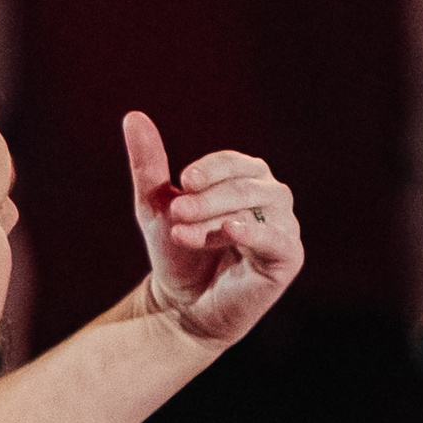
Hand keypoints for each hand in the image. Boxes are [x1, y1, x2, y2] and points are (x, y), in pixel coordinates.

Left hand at [123, 110, 302, 345]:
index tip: (183, 180)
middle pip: (248, 184)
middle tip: (177, 211)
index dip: (212, 168)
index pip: (236, 162)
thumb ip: (149, 163)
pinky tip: (230, 230)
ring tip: (187, 232)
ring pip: (261, 207)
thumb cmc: (176, 253)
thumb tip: (133, 117)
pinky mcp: (288, 258)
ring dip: (221, 214)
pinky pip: (278, 238)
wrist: (181, 306)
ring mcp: (283, 228)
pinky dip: (254, 232)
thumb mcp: (156, 206)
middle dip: (209, 196)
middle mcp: (271, 199)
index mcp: (247, 180)